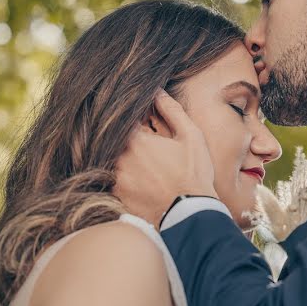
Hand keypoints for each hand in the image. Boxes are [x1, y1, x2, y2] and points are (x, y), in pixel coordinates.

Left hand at [114, 90, 217, 227]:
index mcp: (136, 140)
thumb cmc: (194, 173)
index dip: (132, 117)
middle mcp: (120, 158)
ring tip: (143, 162)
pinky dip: (122, 175)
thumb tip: (157, 91)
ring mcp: (116, 179)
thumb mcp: (191, 136)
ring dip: (122, 157)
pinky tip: (139, 178)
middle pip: (113, 139)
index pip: (123, 119)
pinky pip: (112, 179)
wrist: (191, 214)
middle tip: (144, 143)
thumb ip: (172, 111)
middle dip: (125, 137)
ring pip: (112, 159)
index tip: (141, 120)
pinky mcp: (117, 196)